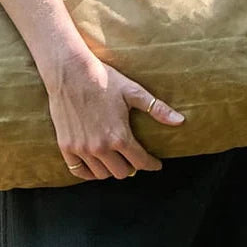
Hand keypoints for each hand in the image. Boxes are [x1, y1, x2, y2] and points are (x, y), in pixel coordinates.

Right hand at [46, 51, 184, 180]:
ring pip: (101, 174)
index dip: (151, 164)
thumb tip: (180, 121)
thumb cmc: (103, 78)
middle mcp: (100, 147)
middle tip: (134, 158)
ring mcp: (82, 149)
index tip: (155, 164)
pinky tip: (95, 164)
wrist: (70, 71)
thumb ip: (157, 109)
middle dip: (131, 167)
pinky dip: (89, 171)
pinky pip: (79, 171)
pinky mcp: (66, 146)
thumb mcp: (133, 91)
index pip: (141, 162)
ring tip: (116, 160)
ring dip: (111, 169)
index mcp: (119, 136)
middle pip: (122, 172)